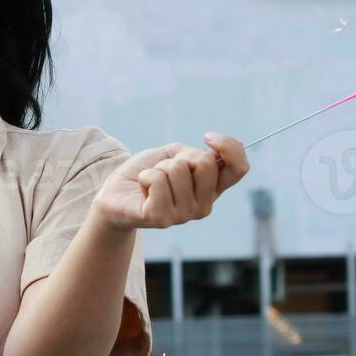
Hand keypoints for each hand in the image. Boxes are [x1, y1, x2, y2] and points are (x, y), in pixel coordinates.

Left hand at [91, 133, 248, 230]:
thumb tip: (220, 149)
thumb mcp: (175, 155)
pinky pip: (157, 179)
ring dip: (158, 167)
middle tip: (164, 168)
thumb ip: (197, 155)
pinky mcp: (161, 218)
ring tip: (151, 181)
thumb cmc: (148, 172)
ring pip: (177, 169)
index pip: (239, 168)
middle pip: (205, 163)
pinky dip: (145, 175)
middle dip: (180, 156)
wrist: (116, 194)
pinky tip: (142, 189)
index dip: (229, 147)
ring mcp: (183, 215)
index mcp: (212, 190)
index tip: (207, 137)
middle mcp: (203, 206)